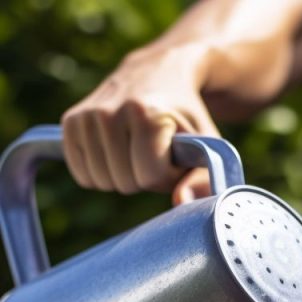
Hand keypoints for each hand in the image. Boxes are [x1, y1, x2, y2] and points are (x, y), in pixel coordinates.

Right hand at [61, 45, 225, 202]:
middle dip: (144, 178)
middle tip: (154, 151)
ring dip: (122, 177)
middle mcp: (110, 111)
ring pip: (102, 181)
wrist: (159, 73)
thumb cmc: (186, 119)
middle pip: (124, 182)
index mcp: (146, 115)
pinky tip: (114, 153)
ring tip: (135, 149)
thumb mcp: (206, 147)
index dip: (166, 175)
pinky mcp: (70, 121)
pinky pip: (82, 174)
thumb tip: (180, 202)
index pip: (149, 177)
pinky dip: (100, 174)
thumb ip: (202, 180)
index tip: (172, 154)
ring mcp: (87, 115)